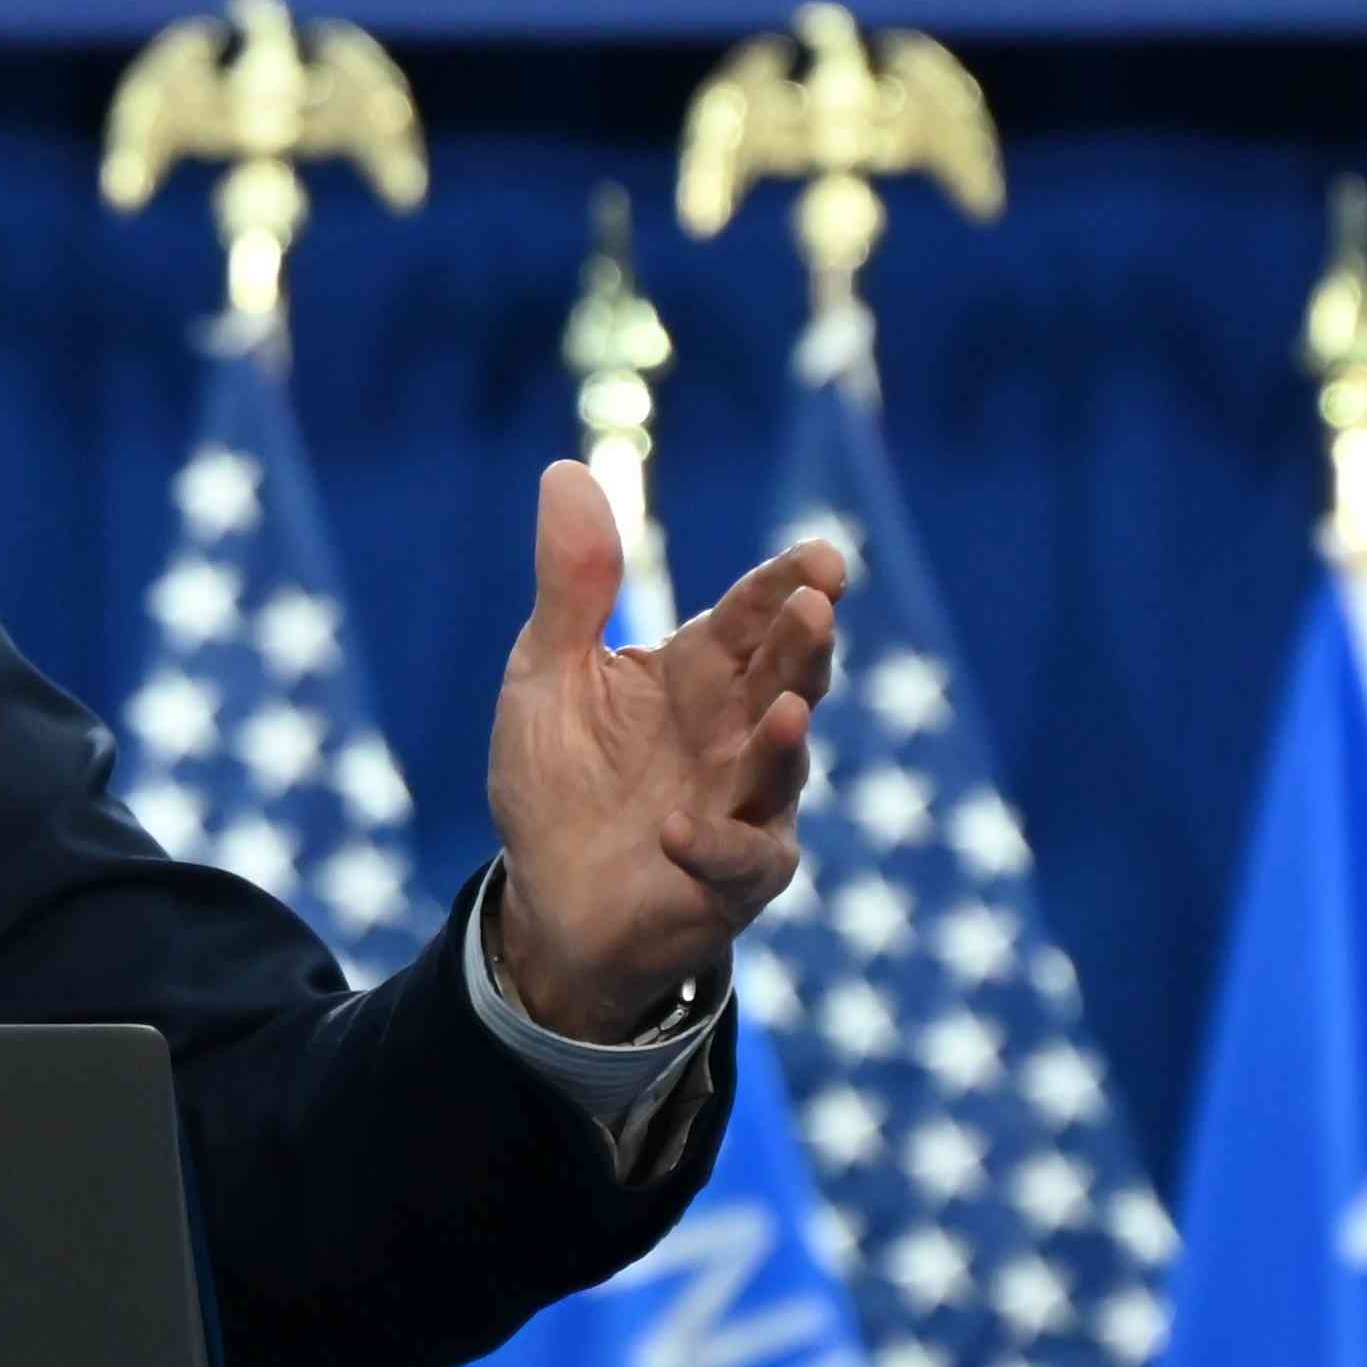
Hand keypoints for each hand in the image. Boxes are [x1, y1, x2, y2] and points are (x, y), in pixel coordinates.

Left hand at [480, 465, 845, 1041]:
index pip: (752, 616)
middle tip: (818, 605)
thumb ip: (571, 585)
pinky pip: (738, 860)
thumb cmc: (560, 778)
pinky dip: (714, 844)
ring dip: (783, 742)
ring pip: (779, 767)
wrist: (549, 898)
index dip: (784, 586)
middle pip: (784, 679)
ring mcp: (744, 805)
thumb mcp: (546, 674)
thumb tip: (565, 468)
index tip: (820, 558)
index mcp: (698, 672)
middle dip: (804, 646)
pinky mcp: (732, 879)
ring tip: (786, 709)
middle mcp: (735, 732)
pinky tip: (674, 828)